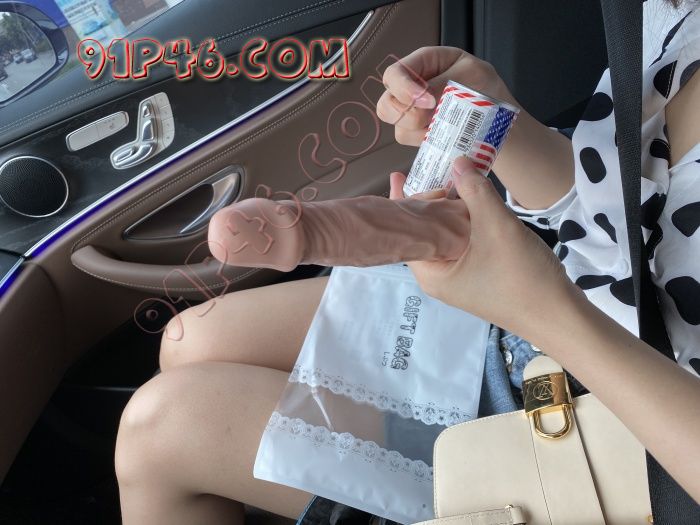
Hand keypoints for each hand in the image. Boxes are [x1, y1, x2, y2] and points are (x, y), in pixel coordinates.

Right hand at [377, 46, 516, 145]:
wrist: (498, 121)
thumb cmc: (488, 90)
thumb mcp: (472, 75)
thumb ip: (444, 83)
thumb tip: (423, 97)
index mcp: (424, 63)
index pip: (395, 73)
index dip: (404, 89)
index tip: (428, 102)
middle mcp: (412, 86)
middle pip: (387, 100)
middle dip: (406, 112)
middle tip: (431, 116)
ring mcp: (412, 109)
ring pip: (396, 121)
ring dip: (416, 127)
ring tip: (442, 125)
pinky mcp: (416, 130)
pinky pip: (407, 137)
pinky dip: (422, 139)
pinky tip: (441, 134)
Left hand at [389, 157, 579, 340]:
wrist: (559, 316)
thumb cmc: (521, 275)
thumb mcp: (496, 226)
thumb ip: (475, 191)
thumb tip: (458, 161)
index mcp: (431, 273)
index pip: (405, 231)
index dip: (402, 201)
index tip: (397, 175)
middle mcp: (439, 278)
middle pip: (424, 233)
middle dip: (428, 204)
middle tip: (437, 175)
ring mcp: (460, 280)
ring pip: (446, 238)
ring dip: (450, 212)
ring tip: (452, 183)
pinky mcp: (480, 278)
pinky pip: (463, 244)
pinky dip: (466, 224)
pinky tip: (473, 206)